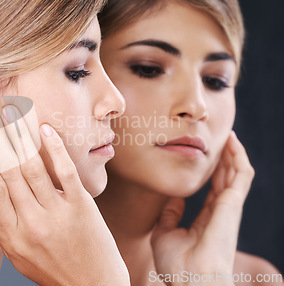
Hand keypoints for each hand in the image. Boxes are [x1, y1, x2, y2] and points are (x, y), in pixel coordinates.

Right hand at [0, 102, 128, 285]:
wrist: (91, 285)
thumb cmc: (51, 267)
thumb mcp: (16, 254)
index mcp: (11, 234)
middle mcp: (32, 222)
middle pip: (9, 172)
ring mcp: (58, 214)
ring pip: (34, 167)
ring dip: (20, 136)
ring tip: (10, 113)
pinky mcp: (81, 206)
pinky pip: (65, 171)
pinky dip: (54, 148)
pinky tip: (45, 129)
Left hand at [151, 132, 254, 285]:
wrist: (190, 281)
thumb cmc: (178, 265)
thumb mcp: (165, 234)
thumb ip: (170, 213)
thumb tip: (173, 197)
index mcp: (207, 220)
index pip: (212, 192)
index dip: (210, 174)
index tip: (203, 158)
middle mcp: (221, 213)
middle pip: (226, 180)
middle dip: (224, 160)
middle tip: (217, 140)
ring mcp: (229, 208)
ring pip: (236, 174)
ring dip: (233, 154)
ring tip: (227, 135)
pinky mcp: (233, 205)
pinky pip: (241, 176)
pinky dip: (239, 157)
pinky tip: (232, 143)